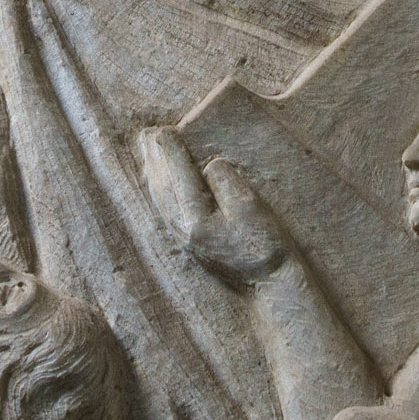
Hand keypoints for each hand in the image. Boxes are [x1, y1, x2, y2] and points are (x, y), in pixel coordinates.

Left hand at [140, 129, 290, 287]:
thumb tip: (209, 166)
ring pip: (162, 200)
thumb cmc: (266, 248)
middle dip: (155, 160)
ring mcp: (185, 240)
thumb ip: (226, 184)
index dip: (171, 152)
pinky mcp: (191, 245)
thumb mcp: (251, 210)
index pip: (180, 177)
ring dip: (155, 174)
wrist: (271, 288)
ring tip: (149, 153)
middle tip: (146, 135)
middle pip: (163, 188)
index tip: (162, 131)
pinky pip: (168, 211)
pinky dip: (162, 192)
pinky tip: (163, 185)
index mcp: (196, 220)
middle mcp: (183, 231)